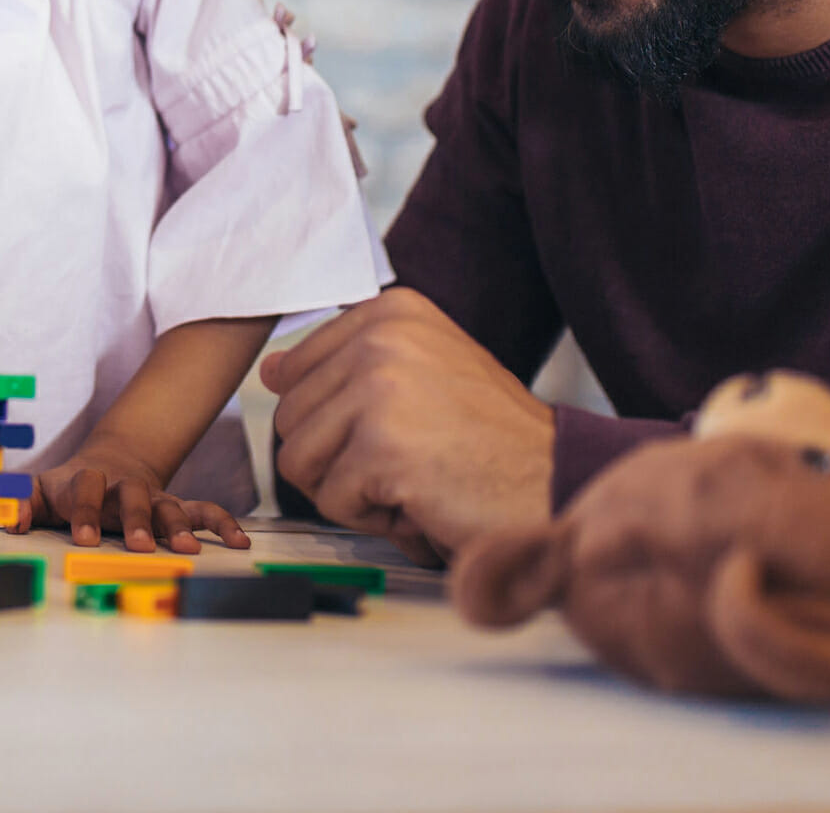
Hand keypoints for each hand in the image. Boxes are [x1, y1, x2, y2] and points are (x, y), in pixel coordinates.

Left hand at [24, 439, 247, 553]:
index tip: (84, 538)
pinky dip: (222, 524)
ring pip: (170, 506)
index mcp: (88, 482)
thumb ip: (22, 502)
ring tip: (189, 551)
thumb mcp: (41, 490)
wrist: (109, 465)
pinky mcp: (177, 507)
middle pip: (132, 496)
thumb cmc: (69, 488)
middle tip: (140, 546)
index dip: (84, 511)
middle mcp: (124, 488)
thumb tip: (11, 522)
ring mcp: (154, 498)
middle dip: (136, 520)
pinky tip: (240, 542)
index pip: (85, 488)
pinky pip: (204, 511)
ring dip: (179, 527)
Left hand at [262, 287, 555, 564]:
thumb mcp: (424, 374)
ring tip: (415, 478)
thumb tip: (270, 370)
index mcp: (389, 312)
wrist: (559, 486)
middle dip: (339, 459)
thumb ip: (347, 366)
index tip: (397, 426)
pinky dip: (375, 517)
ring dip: (353, 489)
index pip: (294, 371)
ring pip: (299, 460)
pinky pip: (331, 500)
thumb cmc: (493, 441)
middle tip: (408, 462)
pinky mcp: (382, 445)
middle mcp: (382, 336)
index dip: (335, 420)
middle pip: (290, 417)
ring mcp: (380, 387)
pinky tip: (425, 501)